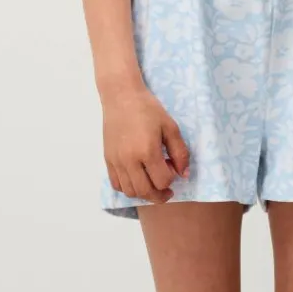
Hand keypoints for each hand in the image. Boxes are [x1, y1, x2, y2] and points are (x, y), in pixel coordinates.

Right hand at [102, 85, 190, 205]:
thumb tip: (184, 174)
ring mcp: (116, 161)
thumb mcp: (170, 127)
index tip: (173, 168)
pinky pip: (116, 184)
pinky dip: (128, 188)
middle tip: (167, 191)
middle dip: (159, 195)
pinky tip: (137, 179)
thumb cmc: (148, 108)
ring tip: (152, 184)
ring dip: (144, 193)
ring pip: (130, 192)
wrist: (121, 96)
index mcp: (147, 150)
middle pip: (145, 191)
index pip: (162, 181)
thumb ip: (180, 152)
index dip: (171, 179)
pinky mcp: (108, 159)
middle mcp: (129, 160)